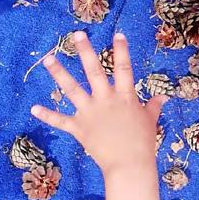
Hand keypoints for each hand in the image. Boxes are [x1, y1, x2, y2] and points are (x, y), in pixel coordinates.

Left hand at [31, 31, 161, 177]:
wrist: (129, 164)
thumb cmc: (143, 142)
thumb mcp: (150, 121)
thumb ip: (154, 107)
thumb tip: (164, 97)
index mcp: (125, 96)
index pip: (123, 68)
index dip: (121, 51)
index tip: (117, 34)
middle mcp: (105, 100)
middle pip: (94, 70)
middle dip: (85, 51)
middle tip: (77, 35)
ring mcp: (90, 113)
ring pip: (72, 89)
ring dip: (59, 73)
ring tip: (48, 59)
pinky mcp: (79, 128)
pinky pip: (60, 120)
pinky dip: (47, 115)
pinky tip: (34, 108)